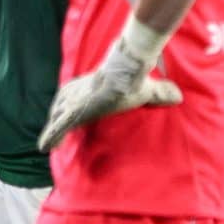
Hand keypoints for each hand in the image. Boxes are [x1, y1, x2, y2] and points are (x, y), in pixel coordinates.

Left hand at [37, 39, 181, 150]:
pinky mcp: (74, 112)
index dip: (72, 103)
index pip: (77, 94)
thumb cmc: (132, 80)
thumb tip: (179, 96)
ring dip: (53, 127)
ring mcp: (74, 102)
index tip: (69, 112)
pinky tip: (44, 148)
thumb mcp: (148, 89)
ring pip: (57, 115)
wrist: (125, 75)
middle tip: (54, 129)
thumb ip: (160, 93)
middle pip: (62, 104)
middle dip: (58, 115)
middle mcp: (79, 93)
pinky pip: (58, 127)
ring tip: (48, 143)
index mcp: (92, 86)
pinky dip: (50, 137)